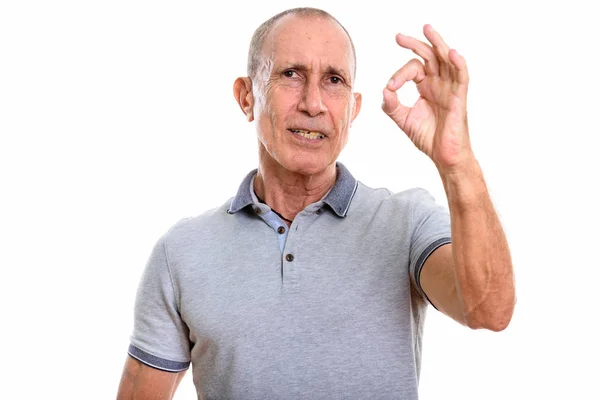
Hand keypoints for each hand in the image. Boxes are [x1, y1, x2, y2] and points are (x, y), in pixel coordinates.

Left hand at [382, 24, 473, 172]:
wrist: (443, 156)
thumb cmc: (428, 137)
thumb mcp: (403, 119)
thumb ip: (392, 105)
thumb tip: (385, 89)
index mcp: (426, 86)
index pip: (413, 69)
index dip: (399, 75)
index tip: (390, 87)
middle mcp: (439, 83)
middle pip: (429, 56)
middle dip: (415, 44)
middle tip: (398, 37)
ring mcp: (450, 88)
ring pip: (446, 60)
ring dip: (438, 43)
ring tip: (427, 29)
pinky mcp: (459, 98)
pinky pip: (462, 77)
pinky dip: (458, 63)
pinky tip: (451, 53)